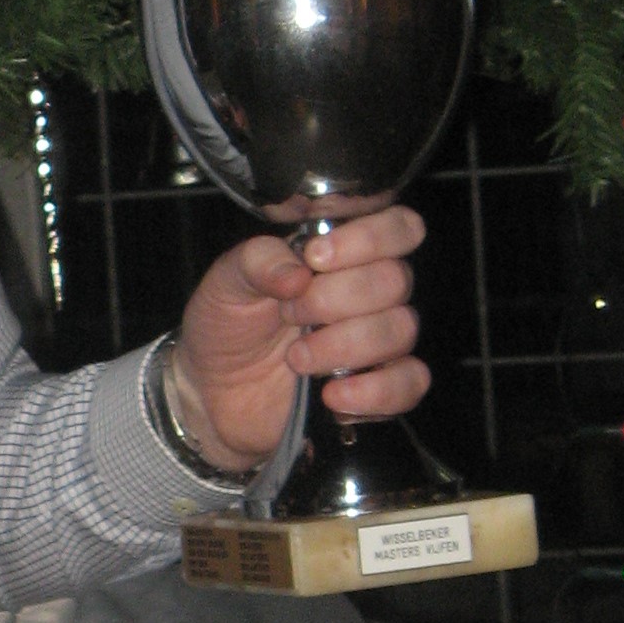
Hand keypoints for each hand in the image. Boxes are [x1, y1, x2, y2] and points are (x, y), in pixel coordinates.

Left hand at [169, 206, 428, 475]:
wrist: (213, 389)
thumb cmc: (227, 324)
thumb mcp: (227, 282)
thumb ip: (259, 262)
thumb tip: (299, 272)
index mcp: (340, 253)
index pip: (397, 227)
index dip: (370, 238)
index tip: (316, 258)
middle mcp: (368, 292)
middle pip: (395, 280)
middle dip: (334, 298)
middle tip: (289, 314)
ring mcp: (378, 340)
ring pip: (400, 330)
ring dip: (343, 345)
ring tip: (296, 358)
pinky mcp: (380, 387)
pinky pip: (410, 383)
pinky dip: (374, 391)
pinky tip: (332, 395)